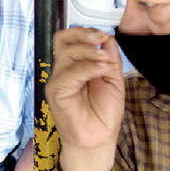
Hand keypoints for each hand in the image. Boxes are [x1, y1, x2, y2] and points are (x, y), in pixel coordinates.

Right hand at [46, 27, 124, 170]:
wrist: (99, 138)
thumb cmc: (103, 113)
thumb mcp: (113, 78)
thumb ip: (109, 57)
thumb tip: (107, 37)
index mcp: (75, 65)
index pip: (69, 38)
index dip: (84, 32)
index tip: (102, 35)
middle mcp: (63, 70)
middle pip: (62, 39)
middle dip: (82, 34)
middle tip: (99, 39)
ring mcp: (58, 80)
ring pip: (65, 53)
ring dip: (88, 52)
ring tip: (105, 60)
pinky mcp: (56, 92)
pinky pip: (68, 73)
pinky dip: (87, 68)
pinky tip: (100, 71)